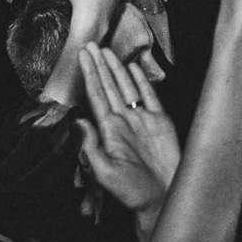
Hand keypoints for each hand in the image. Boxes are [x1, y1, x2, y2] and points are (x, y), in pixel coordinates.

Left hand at [76, 43, 181, 217]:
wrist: (162, 197)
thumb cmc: (133, 191)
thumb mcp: (105, 172)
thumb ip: (92, 147)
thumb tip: (79, 121)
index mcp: (109, 131)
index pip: (96, 96)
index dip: (89, 75)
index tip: (82, 57)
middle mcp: (124, 121)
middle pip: (109, 86)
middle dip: (99, 65)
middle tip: (90, 44)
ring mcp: (142, 120)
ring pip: (126, 87)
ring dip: (116, 68)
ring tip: (107, 51)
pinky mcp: (160, 122)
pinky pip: (149, 97)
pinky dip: (141, 82)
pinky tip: (133, 69)